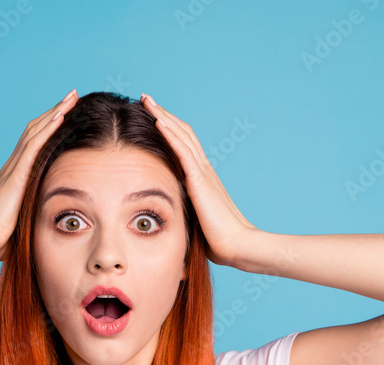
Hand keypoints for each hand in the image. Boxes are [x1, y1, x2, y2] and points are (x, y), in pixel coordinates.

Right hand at [0, 88, 78, 261]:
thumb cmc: (2, 238)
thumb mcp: (25, 219)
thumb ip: (37, 212)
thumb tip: (55, 222)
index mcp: (16, 175)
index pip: (35, 142)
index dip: (50, 126)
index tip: (67, 114)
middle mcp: (14, 166)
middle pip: (36, 130)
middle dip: (55, 111)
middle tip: (72, 96)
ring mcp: (13, 168)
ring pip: (36, 131)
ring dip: (55, 112)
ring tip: (71, 98)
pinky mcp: (16, 174)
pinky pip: (34, 144)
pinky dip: (48, 128)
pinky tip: (61, 115)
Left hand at [141, 93, 257, 265]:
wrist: (237, 246)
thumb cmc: (218, 240)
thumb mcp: (196, 219)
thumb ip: (184, 209)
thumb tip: (167, 214)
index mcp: (203, 177)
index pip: (184, 144)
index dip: (169, 128)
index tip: (152, 116)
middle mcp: (204, 169)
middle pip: (182, 132)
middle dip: (163, 113)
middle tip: (146, 99)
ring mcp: (203, 173)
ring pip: (181, 135)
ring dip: (163, 115)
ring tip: (147, 101)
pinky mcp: (200, 180)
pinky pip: (182, 151)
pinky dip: (169, 133)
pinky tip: (157, 120)